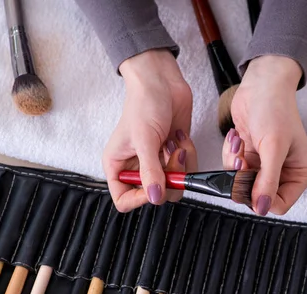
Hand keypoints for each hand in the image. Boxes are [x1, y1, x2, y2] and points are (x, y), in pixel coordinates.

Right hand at [103, 50, 196, 211]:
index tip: (155, 185)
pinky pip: (186, 171)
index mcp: (118, 166)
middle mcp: (136, 168)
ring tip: (175, 145)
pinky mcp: (173, 155)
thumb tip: (155, 198)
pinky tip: (180, 138)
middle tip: (170, 158)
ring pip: (173, 186)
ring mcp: (156, 162)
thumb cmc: (143, 104)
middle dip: (168, 180)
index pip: (124, 200)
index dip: (140, 199)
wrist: (161, 81)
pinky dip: (188, 156)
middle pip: (154, 196)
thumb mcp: (144, 140)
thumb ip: (150, 171)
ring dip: (180, 167)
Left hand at [223, 56, 306, 215]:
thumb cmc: (275, 109)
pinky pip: (233, 170)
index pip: (279, 205)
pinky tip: (237, 138)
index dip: (260, 197)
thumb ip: (267, 181)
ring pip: (241, 184)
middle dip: (244, 177)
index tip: (248, 180)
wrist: (261, 84)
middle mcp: (285, 173)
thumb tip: (262, 207)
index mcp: (301, 174)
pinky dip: (231, 155)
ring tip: (240, 143)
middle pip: (257, 196)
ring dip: (235, 164)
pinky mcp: (251, 157)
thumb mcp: (273, 147)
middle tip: (242, 158)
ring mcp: (266, 166)